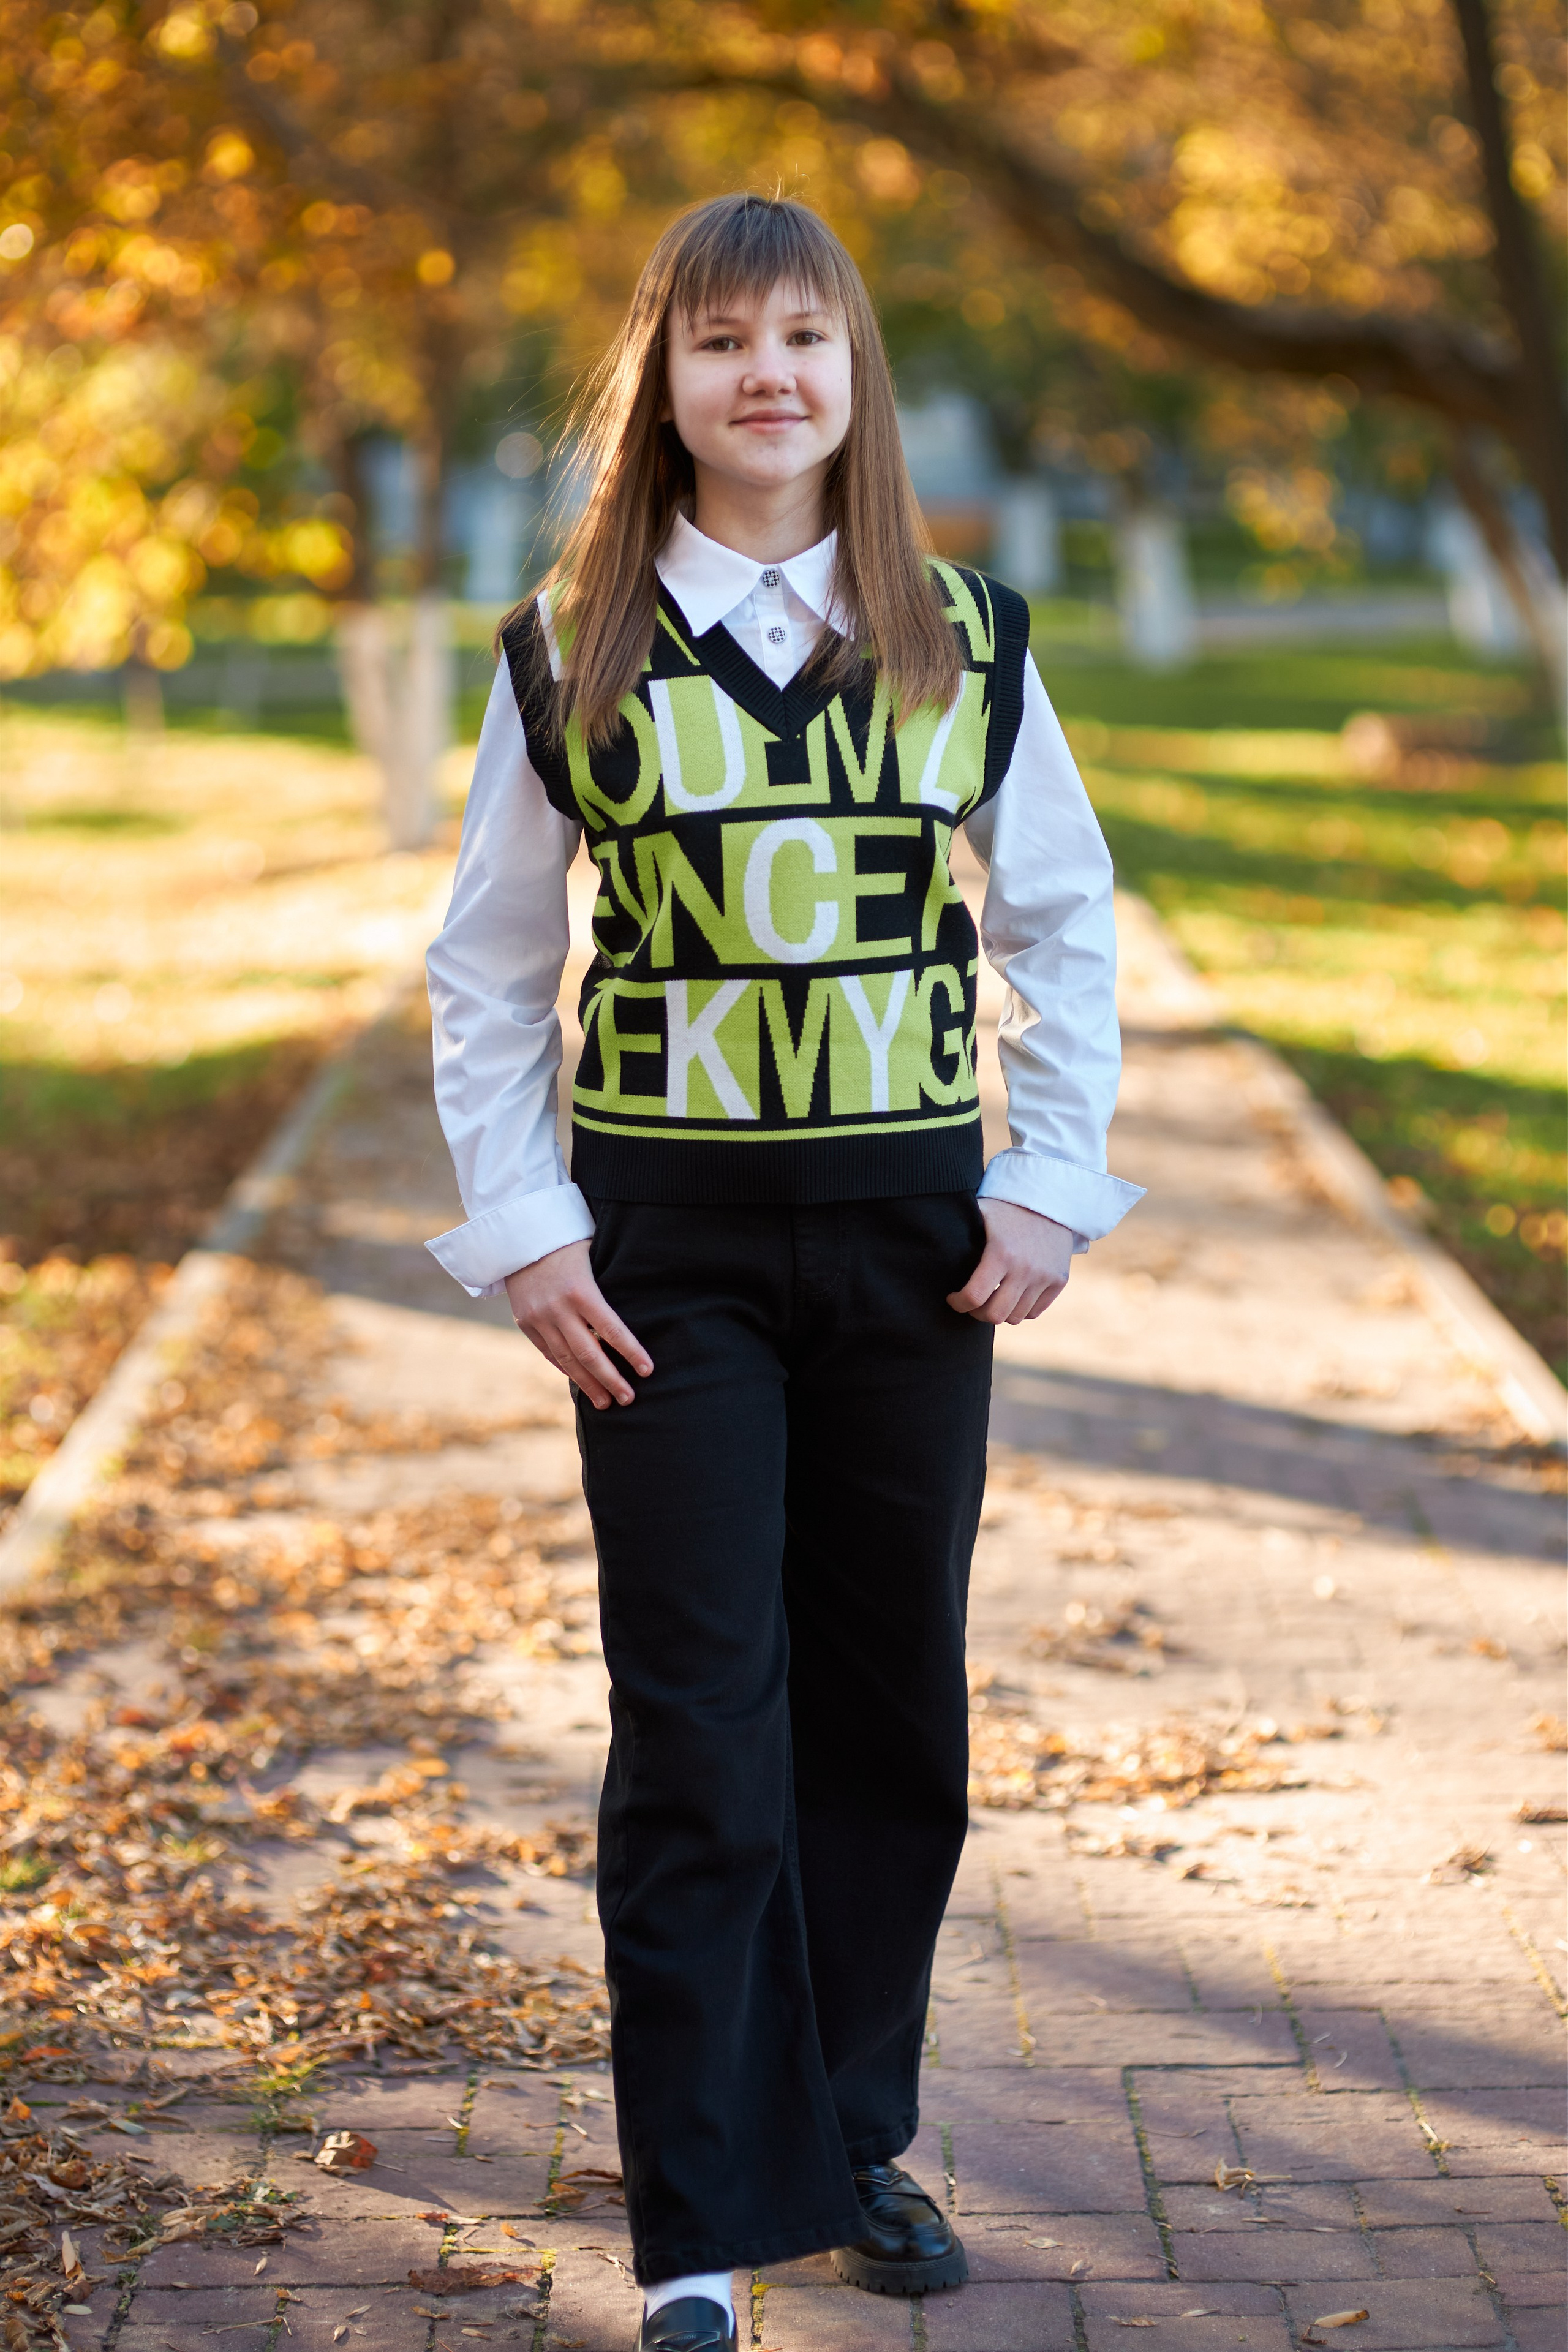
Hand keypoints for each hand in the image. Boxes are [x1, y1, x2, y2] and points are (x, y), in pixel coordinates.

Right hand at [503, 1241, 651, 1409]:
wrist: (518, 1238)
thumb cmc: (567, 1244)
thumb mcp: (593, 1256)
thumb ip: (610, 1284)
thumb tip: (639, 1308)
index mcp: (581, 1290)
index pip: (612, 1329)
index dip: (631, 1352)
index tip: (647, 1371)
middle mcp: (558, 1308)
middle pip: (589, 1353)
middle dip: (611, 1380)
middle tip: (629, 1399)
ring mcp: (539, 1318)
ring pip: (567, 1359)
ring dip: (588, 1384)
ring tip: (605, 1402)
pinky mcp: (525, 1322)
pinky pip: (548, 1352)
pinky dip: (565, 1368)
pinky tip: (580, 1380)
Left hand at [947, 1199, 1074, 1324]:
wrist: (1050, 1200)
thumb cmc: (1006, 1208)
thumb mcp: (980, 1212)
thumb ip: (958, 1230)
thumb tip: (927, 1238)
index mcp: (1001, 1252)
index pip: (974, 1296)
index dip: (958, 1303)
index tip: (953, 1298)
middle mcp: (1025, 1268)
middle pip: (995, 1315)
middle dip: (977, 1313)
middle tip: (971, 1303)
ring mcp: (1045, 1277)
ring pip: (1015, 1317)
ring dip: (999, 1312)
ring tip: (990, 1299)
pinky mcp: (1059, 1281)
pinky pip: (1034, 1312)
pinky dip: (1020, 1310)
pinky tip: (1010, 1296)